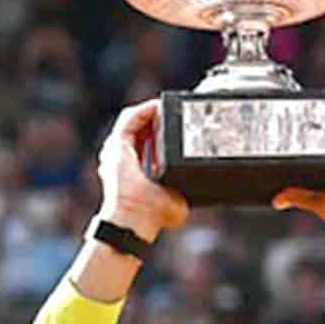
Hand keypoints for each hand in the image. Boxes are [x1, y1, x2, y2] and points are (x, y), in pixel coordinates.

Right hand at [97, 99, 188, 242]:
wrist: (136, 218)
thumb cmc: (152, 216)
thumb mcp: (178, 202)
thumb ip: (187, 193)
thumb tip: (207, 191)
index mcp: (136, 172)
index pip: (147, 145)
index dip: (163, 134)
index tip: (180, 129)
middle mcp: (123, 160)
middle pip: (141, 131)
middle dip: (159, 121)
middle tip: (177, 116)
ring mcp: (117, 152)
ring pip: (133, 122)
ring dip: (151, 113)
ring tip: (168, 108)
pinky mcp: (116, 144)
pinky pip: (129, 119)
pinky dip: (144, 110)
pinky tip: (159, 105)